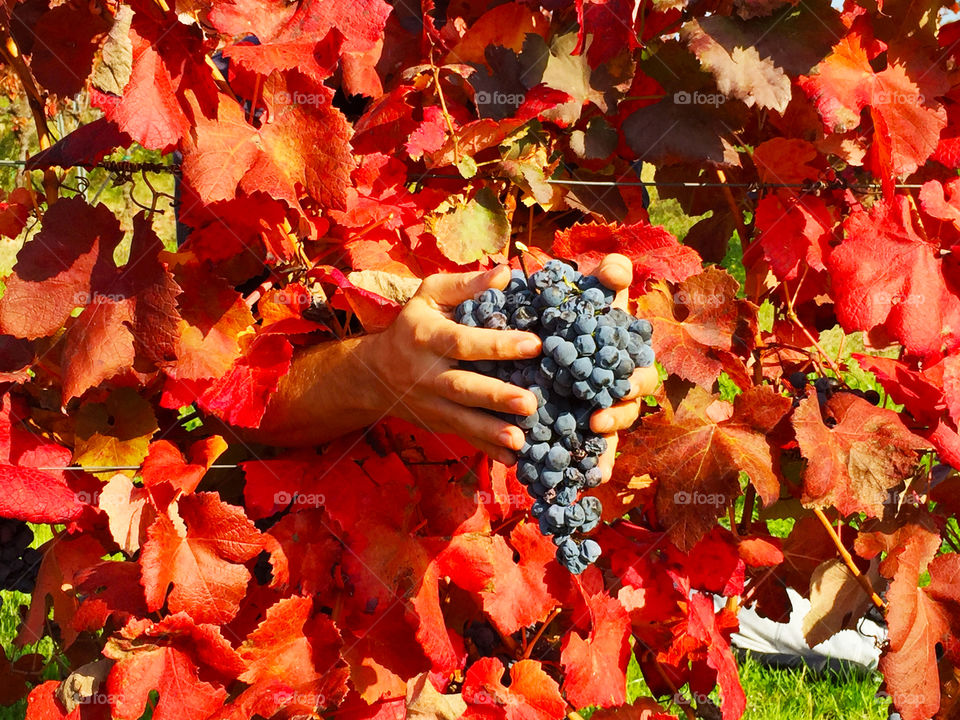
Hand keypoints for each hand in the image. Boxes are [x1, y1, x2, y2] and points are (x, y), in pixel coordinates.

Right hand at [363, 266, 540, 464]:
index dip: (497, 344)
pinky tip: (513, 459)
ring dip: (492, 432)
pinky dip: (487, 450)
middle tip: (530, 402)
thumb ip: (466, 285)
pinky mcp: (439, 423)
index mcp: (427, 337)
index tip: (533, 344)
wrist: (373, 373)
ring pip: (462, 420)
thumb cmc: (413, 326)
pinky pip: (464, 438)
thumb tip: (505, 272)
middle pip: (462, 387)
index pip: (463, 342)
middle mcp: (427, 374)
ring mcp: (431, 403)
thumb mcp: (430, 296)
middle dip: (496, 397)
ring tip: (521, 440)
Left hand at [587, 254, 660, 480]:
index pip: (640, 373)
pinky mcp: (575, 428)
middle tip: (599, 419)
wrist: (541, 333)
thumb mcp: (589, 291)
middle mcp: (614, 388)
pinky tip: (583, 482)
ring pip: (610, 432)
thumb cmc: (573, 311)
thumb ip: (608, 277)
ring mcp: (597, 410)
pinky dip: (588, 468)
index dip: (636, 381)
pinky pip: (585, 453)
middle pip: (628, 407)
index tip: (624, 387)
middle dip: (619, 415)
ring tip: (590, 448)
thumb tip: (616, 268)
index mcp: (622, 358)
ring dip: (603, 443)